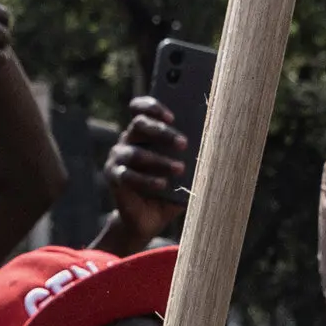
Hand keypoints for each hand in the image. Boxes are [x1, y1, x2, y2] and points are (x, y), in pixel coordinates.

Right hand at [106, 95, 187, 239]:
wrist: (149, 219)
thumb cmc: (170, 188)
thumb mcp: (184, 170)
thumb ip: (191, 155)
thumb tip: (211, 144)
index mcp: (143, 132)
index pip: (140, 108)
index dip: (153, 107)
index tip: (172, 116)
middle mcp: (127, 140)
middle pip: (139, 124)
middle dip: (162, 131)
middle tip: (183, 143)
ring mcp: (118, 158)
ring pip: (136, 153)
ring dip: (160, 161)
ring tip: (179, 169)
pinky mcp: (114, 177)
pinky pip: (128, 176)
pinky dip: (147, 180)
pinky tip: (163, 184)